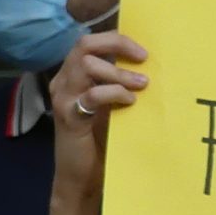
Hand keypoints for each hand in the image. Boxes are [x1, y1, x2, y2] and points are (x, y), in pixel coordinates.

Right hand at [50, 32, 148, 201]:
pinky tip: (129, 102)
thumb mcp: (115, 103)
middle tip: (143, 60)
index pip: (89, 42)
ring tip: (141, 86)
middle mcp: (63, 81)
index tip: (143, 52)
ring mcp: (63, 98)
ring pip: (87, 66)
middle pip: (84, 45)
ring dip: (119, 73)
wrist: (84, 174)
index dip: (116, 39)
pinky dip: (115, 93)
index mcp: (73, 75)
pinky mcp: (69, 117)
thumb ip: (122, 83)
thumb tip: (151, 64)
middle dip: (117, 47)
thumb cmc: (103, 137)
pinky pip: (92, 95)